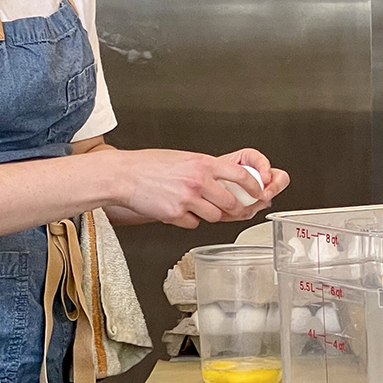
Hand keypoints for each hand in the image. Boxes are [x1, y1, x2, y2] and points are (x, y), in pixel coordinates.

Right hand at [111, 149, 279, 228]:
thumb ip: (205, 169)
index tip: (258, 193)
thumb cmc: (150, 165)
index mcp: (203, 164)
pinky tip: (179, 211)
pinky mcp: (175, 214)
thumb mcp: (184, 158)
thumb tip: (223, 179)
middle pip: (231, 203)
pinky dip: (190, 220)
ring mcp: (187, 199)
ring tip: (198, 207)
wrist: (124, 176)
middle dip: (236, 209)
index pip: (240, 176)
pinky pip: (193, 223)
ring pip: (214, 216)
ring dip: (211, 215)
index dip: (254, 187)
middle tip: (235, 210)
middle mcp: (198, 181)